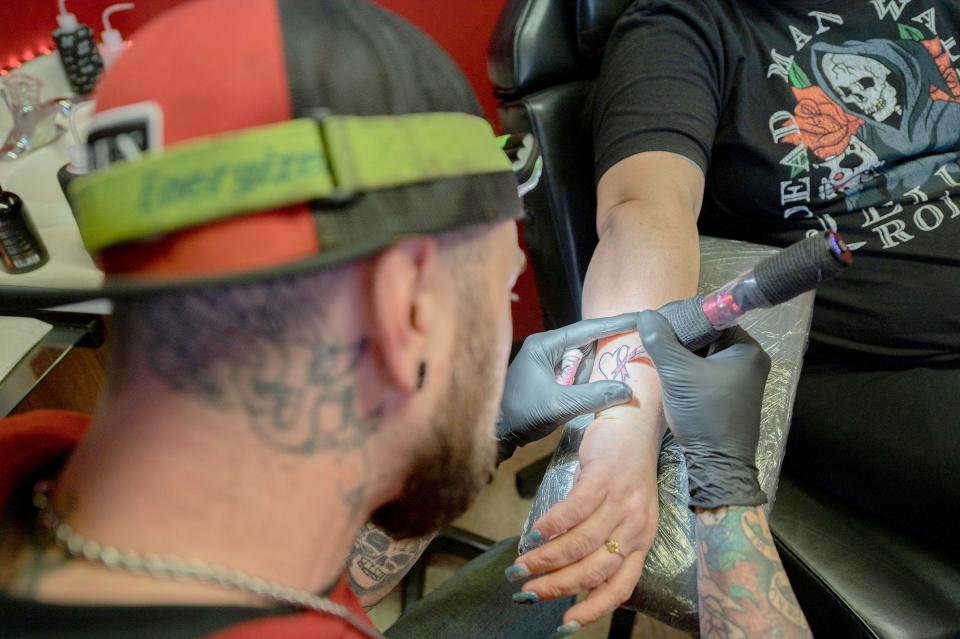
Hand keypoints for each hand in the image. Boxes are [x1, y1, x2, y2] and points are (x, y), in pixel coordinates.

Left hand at [496, 314, 636, 461]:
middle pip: (588, 343)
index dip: (616, 324)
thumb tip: (626, 390)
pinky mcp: (552, 377)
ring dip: (602, 366)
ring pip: (585, 360)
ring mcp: (549, 362)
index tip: (640, 317)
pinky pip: (579, 374)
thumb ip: (592, 396)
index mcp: (545, 344)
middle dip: (612, 345)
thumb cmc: (520, 413)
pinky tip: (608, 384)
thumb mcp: (558, 405)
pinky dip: (593, 379)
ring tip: (630, 363)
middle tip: (641, 343)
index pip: (587, 329)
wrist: (497, 431)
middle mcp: (548, 348)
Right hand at [505, 412, 658, 626]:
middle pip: (594, 569)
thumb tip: (567, 574)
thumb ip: (604, 542)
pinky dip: (550, 526)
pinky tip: (532, 535)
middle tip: (526, 593)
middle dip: (556, 586)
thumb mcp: (623, 513)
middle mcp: (635, 525)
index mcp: (642, 540)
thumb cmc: (622, 470)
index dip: (592, 609)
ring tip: (521, 566)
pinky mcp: (603, 478)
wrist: (633, 422)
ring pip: (580, 543)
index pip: (620, 586)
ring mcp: (620, 501)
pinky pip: (574, 510)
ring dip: (546, 559)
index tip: (563, 624)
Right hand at [637, 308, 770, 508]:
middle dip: (678, 335)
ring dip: (678, 353)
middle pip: (707, 336)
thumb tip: (645, 315)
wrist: (717, 464)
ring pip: (702, 354)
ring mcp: (737, 379)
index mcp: (747, 349)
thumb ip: (661, 341)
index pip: (713, 318)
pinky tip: (664, 368)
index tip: (657, 318)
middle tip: (651, 333)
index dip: (683, 316)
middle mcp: (747, 360)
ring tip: (653, 348)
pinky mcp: (725, 395)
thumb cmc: (705, 414)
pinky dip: (684, 369)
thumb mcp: (678, 374)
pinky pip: (702, 371)